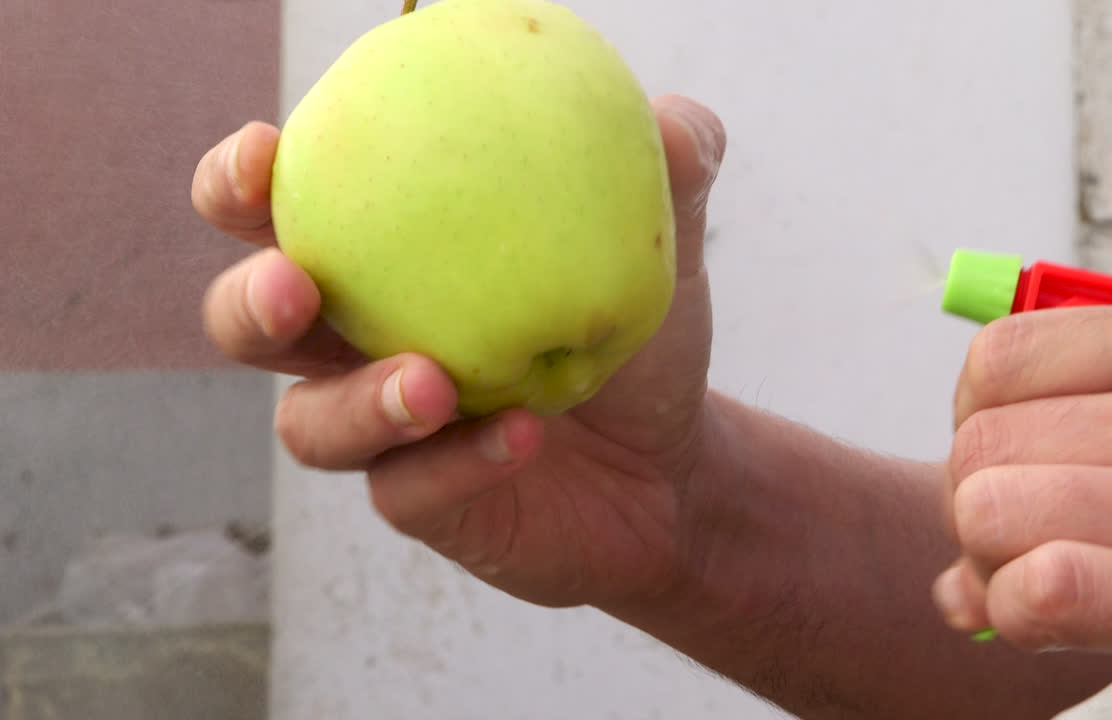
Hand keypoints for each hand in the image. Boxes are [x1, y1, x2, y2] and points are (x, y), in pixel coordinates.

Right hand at [192, 95, 726, 611]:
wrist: (673, 464)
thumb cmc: (640, 337)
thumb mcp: (662, 252)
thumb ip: (670, 173)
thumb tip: (681, 121)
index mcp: (384, 260)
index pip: (280, 212)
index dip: (242, 184)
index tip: (265, 152)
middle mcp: (361, 345)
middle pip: (245, 325)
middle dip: (252, 302)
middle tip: (296, 286)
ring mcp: (383, 433)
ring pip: (311, 426)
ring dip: (360, 402)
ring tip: (436, 384)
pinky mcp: (420, 506)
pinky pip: (408, 492)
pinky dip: (459, 463)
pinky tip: (523, 436)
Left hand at [933, 300, 1111, 717]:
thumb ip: (1086, 435)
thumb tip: (962, 510)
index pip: (1000, 357)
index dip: (977, 419)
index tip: (1013, 460)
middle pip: (983, 444)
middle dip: (975, 503)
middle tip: (1021, 539)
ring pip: (990, 511)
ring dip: (989, 563)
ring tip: (1041, 579)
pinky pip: (1045, 589)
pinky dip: (1018, 612)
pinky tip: (1053, 620)